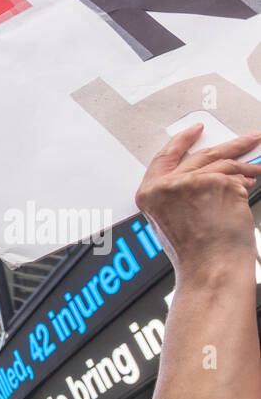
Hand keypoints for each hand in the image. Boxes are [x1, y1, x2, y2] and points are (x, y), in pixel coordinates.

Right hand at [134, 125, 260, 284]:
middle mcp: (166, 185)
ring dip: (244, 167)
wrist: (211, 267)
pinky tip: (250, 185)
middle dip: (231, 145)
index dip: (182, 141)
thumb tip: (207, 172)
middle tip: (247, 139)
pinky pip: (236, 175)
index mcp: (149, 194)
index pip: (165, 157)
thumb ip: (179, 193)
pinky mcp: (216, 182)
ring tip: (256, 171)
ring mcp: (191, 182)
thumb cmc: (195, 252)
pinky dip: (247, 180)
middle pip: (202, 155)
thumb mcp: (173, 219)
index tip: (196, 131)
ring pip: (223, 164)